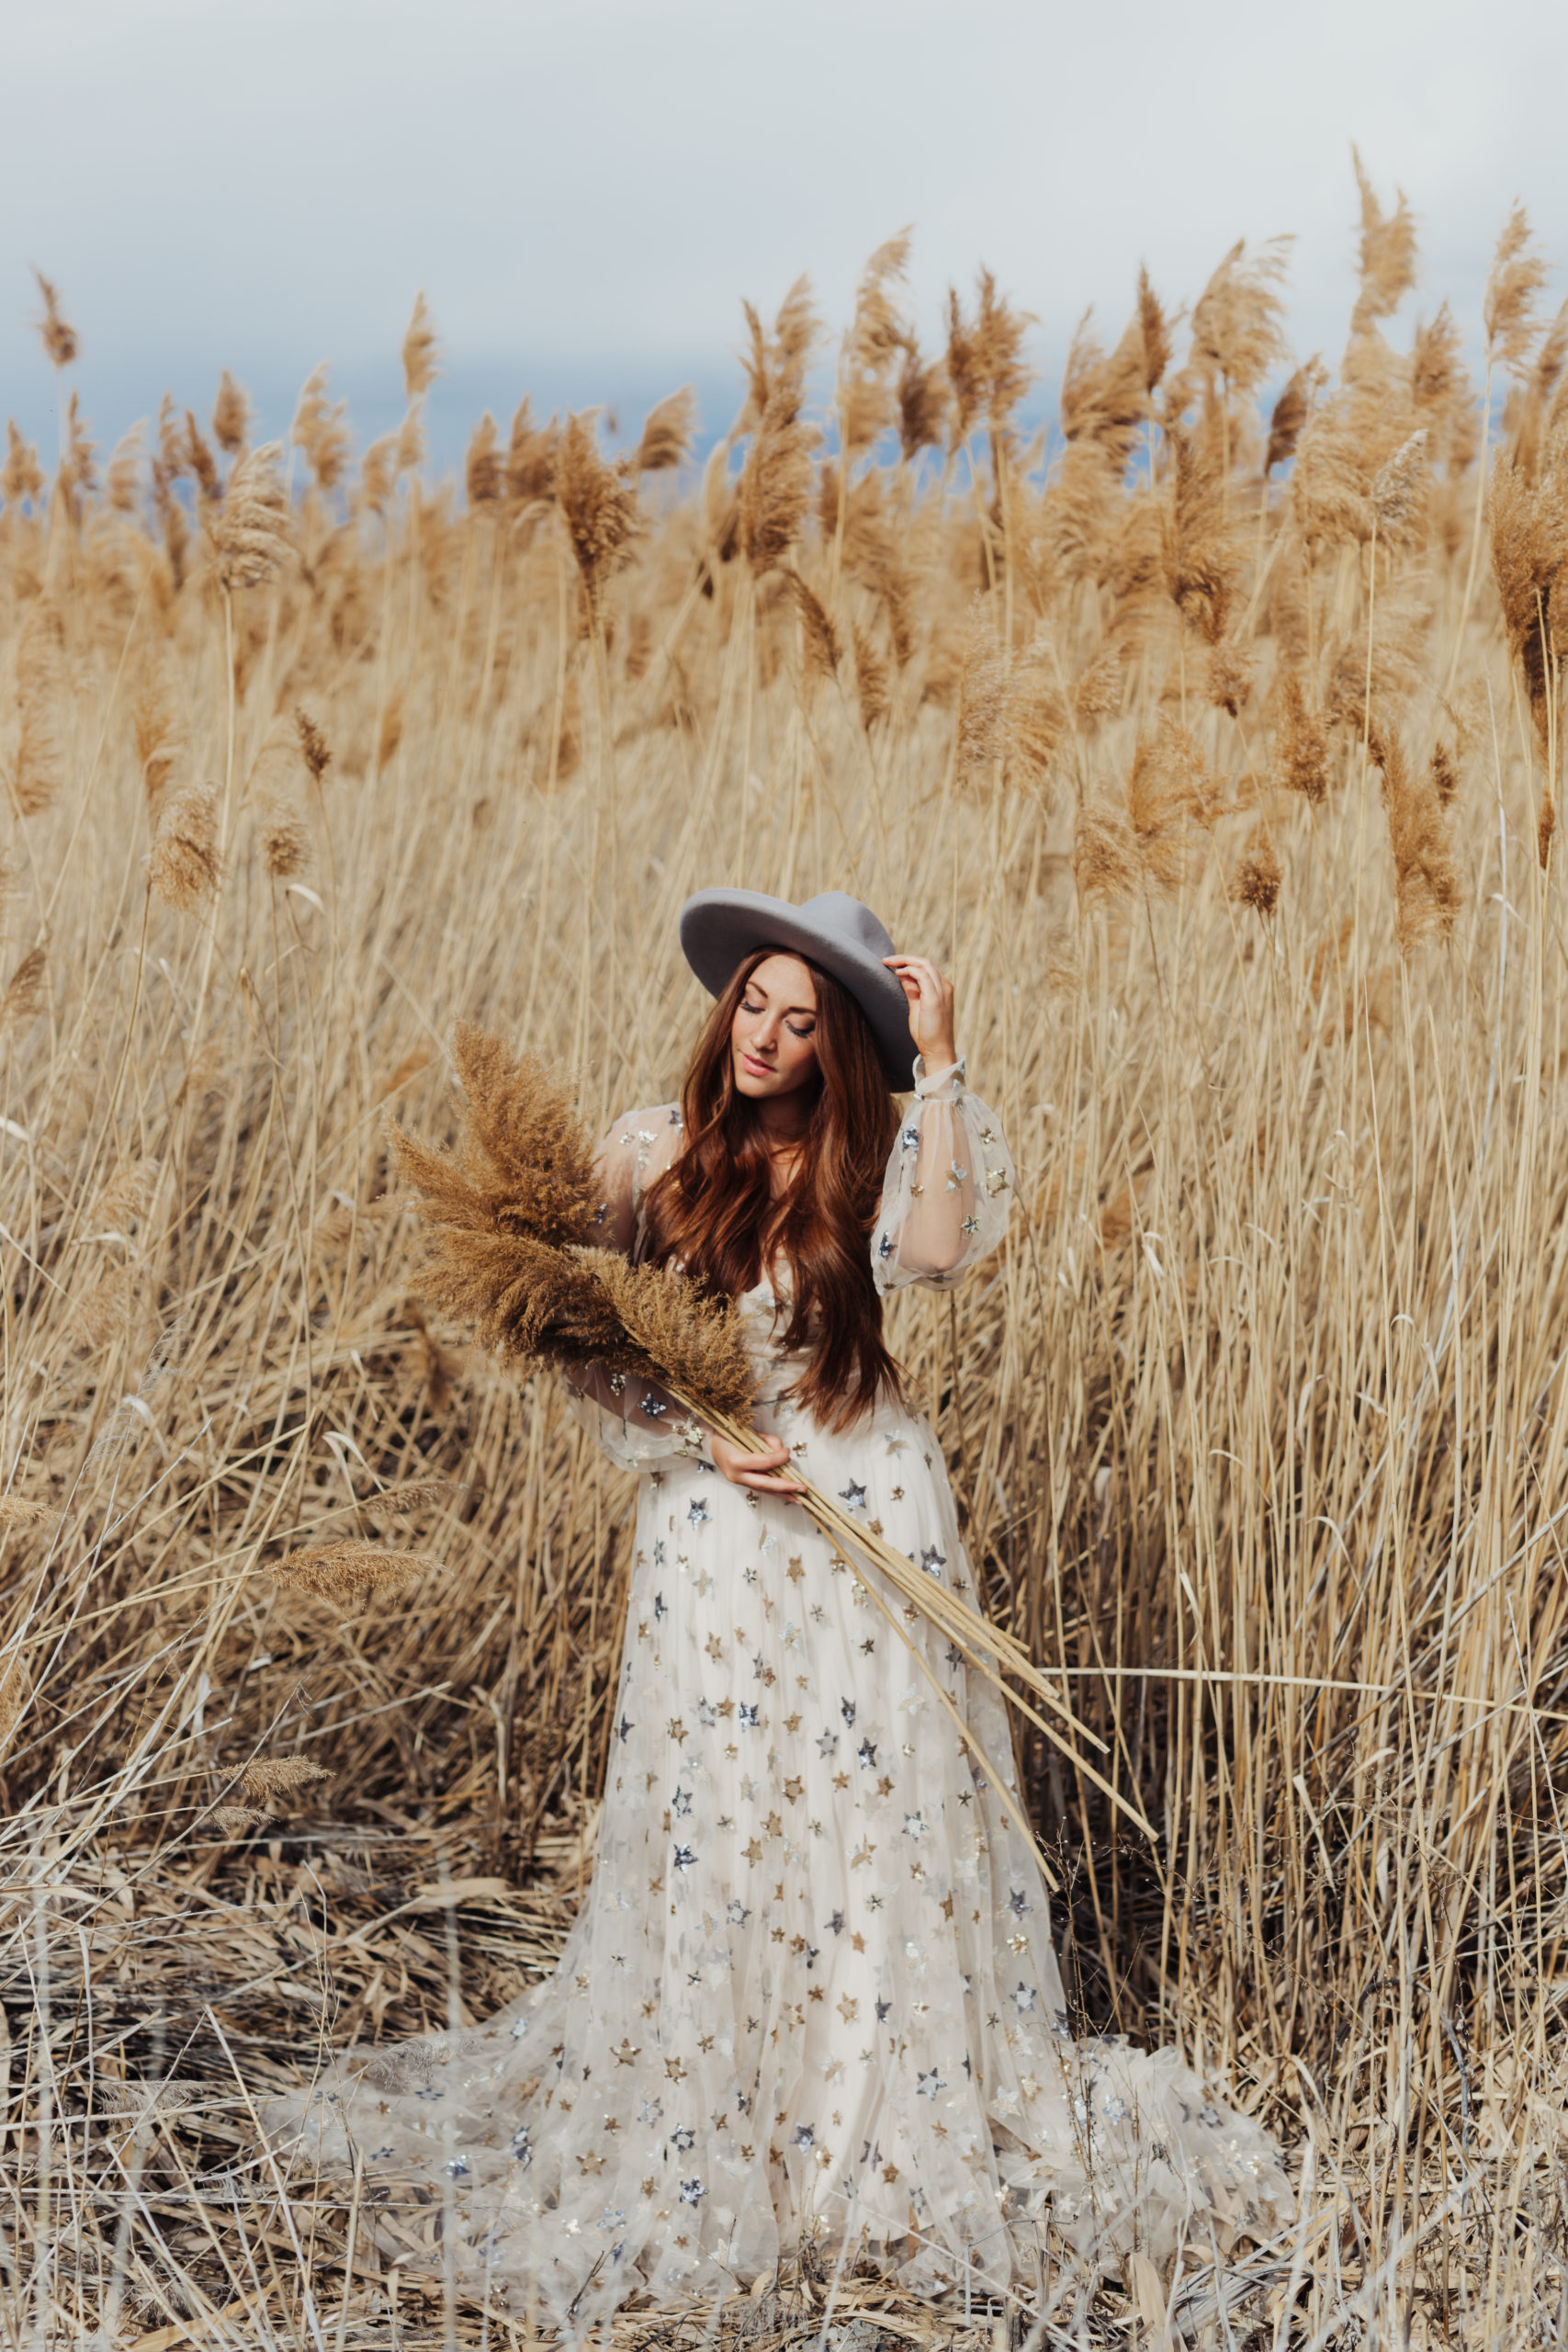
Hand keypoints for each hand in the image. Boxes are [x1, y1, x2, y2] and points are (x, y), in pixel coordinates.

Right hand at [709, 1431, 805, 1496]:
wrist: (713, 1444)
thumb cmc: (731, 1435)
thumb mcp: (749, 1433)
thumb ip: (768, 1442)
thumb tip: (783, 1453)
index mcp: (736, 1460)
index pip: (764, 1462)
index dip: (779, 1458)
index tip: (788, 1452)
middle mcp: (736, 1475)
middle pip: (765, 1483)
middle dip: (786, 1486)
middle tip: (803, 1488)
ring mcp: (739, 1482)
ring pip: (764, 1490)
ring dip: (784, 1494)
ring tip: (800, 1499)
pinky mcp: (743, 1484)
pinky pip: (762, 1489)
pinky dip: (776, 1492)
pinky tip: (788, 1496)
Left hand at [884, 955, 957, 1071]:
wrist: (937, 1049)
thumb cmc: (927, 1032)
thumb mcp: (917, 1006)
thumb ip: (912, 990)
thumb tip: (903, 976)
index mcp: (942, 988)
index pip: (926, 967)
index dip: (908, 963)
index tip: (892, 964)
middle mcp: (944, 986)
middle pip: (925, 962)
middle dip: (904, 958)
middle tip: (887, 960)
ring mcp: (942, 991)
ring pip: (924, 964)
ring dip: (905, 960)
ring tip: (889, 962)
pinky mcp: (935, 997)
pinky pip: (922, 975)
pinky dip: (909, 970)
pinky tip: (898, 973)